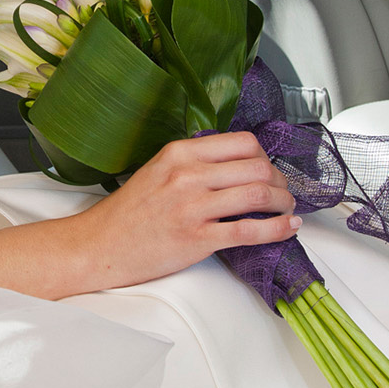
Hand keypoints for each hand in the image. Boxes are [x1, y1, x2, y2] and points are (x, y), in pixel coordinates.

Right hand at [70, 132, 297, 292]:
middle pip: (258, 166)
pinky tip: (288, 229)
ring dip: (284, 202)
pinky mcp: (198, 239)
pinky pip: (250, 231)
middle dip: (280, 180)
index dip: (265, 156)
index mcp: (180, 153)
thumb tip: (235, 164)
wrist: (100, 245)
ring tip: (286, 209)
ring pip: (259, 194)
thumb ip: (193, 162)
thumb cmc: (128, 213)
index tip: (267, 169)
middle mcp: (188, 175)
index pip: (243, 142)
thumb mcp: (157, 170)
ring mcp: (193, 207)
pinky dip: (278, 229)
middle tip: (282, 192)